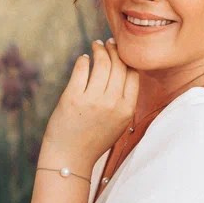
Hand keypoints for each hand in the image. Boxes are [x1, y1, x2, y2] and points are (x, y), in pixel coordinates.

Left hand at [41, 39, 138, 168]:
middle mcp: (112, 103)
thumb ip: (123, 100)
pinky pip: (82, 68)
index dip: (128, 59)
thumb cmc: (93, 140)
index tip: (122, 52)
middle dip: (114, 50)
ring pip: (101, 62)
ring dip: (99, 50)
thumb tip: (123, 69)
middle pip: (119, 65)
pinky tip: (83, 59)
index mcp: (127, 110)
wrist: (70, 158)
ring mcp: (92, 100)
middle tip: (108, 44)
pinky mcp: (72, 97)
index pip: (133, 74)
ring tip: (96, 46)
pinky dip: (83, 60)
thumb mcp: (118, 124)